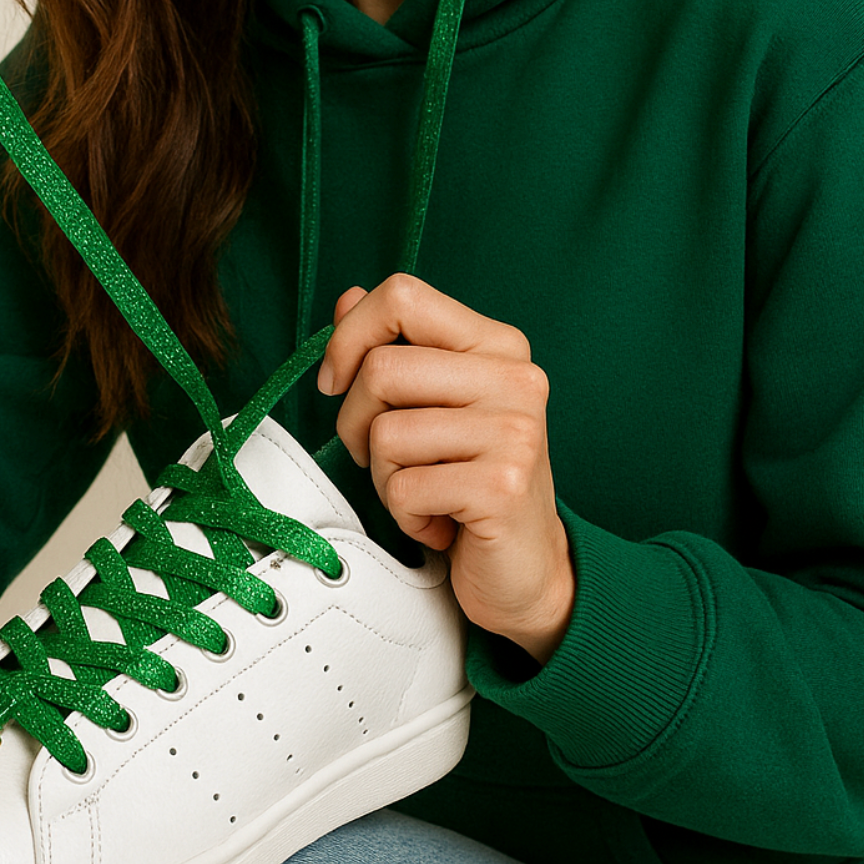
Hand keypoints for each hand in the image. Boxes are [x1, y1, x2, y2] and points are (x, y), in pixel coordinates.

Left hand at [318, 273, 575, 664]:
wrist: (527, 567)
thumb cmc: (471, 482)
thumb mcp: (432, 408)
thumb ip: (393, 349)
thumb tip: (346, 299)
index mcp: (498, 346)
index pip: (403, 296)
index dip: (349, 336)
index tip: (336, 382)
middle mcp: (516, 378)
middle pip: (381, 370)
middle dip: (357, 424)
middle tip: (389, 461)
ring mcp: (515, 431)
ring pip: (385, 434)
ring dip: (385, 477)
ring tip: (426, 492)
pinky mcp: (502, 485)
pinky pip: (403, 488)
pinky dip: (406, 515)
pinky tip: (440, 522)